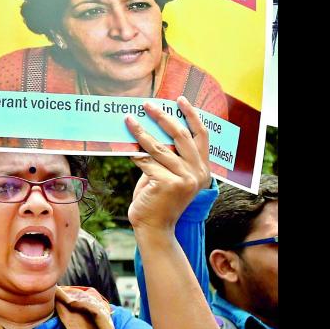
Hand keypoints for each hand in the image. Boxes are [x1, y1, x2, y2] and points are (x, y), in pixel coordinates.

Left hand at [125, 96, 210, 232]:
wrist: (154, 229)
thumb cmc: (158, 200)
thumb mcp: (169, 175)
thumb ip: (169, 156)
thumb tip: (154, 129)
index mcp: (203, 170)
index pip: (201, 136)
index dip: (191, 115)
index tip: (180, 100)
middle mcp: (198, 173)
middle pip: (180, 135)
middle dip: (162, 117)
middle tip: (147, 105)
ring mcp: (184, 178)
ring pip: (159, 147)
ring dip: (141, 131)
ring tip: (129, 120)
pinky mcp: (168, 183)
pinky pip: (147, 161)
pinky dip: (135, 153)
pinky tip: (126, 147)